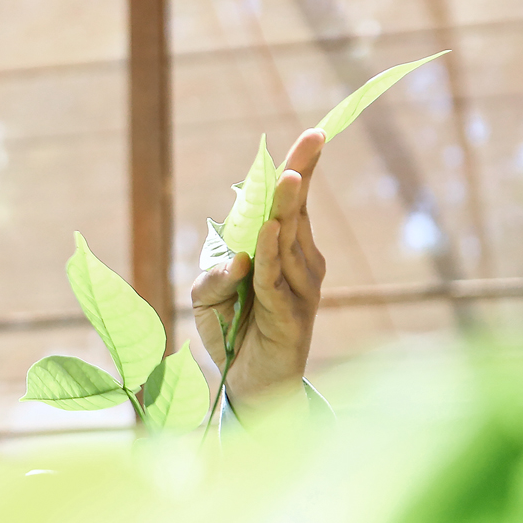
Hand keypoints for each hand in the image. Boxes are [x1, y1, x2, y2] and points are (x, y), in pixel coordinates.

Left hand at [191, 129, 327, 418]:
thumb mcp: (209, 298)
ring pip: (288, 242)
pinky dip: (269, 255)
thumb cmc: (232, 334)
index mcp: (285, 252)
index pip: (293, 204)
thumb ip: (215, 273)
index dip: (301, 169)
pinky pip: (275, 280)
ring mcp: (300, 291)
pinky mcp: (291, 318)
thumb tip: (236, 258)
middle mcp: (300, 266)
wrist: (249, 387)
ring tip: (287, 177)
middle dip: (301, 175)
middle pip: (298, 212)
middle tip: (311, 140)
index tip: (313, 135)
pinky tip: (269, 231)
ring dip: (286, 208)